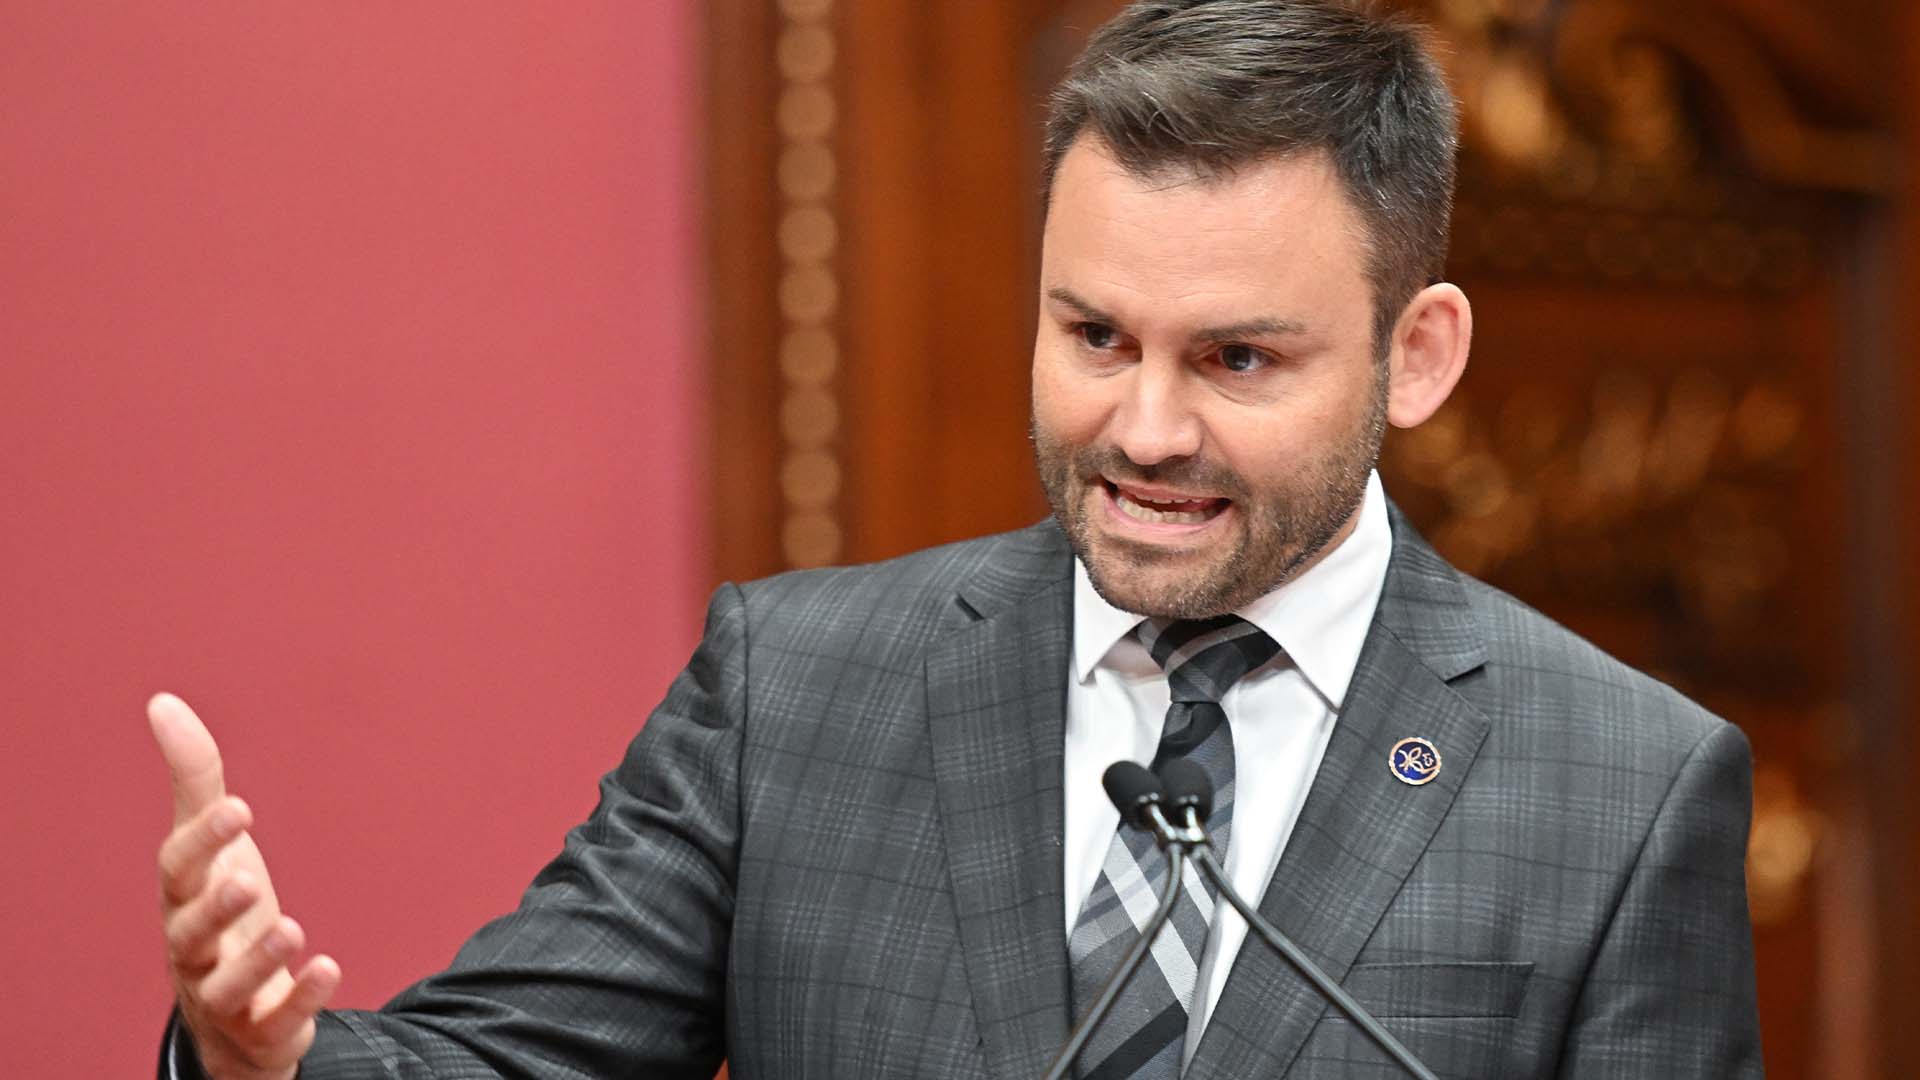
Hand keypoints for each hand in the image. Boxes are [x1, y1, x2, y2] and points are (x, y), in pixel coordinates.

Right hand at [150, 693, 340, 1079]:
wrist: (232, 1009)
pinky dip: (300, 998)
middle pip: (189, 932)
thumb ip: (195, 779)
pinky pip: (276, 1020)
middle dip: (216, 907)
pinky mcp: (262, 1029)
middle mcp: (194, 949)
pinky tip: (328, 969)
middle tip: (248, 879)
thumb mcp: (210, 847)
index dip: (204, 841)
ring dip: (258, 957)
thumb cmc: (219, 911)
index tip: (239, 807)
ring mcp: (224, 994)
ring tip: (293, 928)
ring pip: (227, 986)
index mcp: (183, 899)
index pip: (179, 870)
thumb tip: (163, 703)